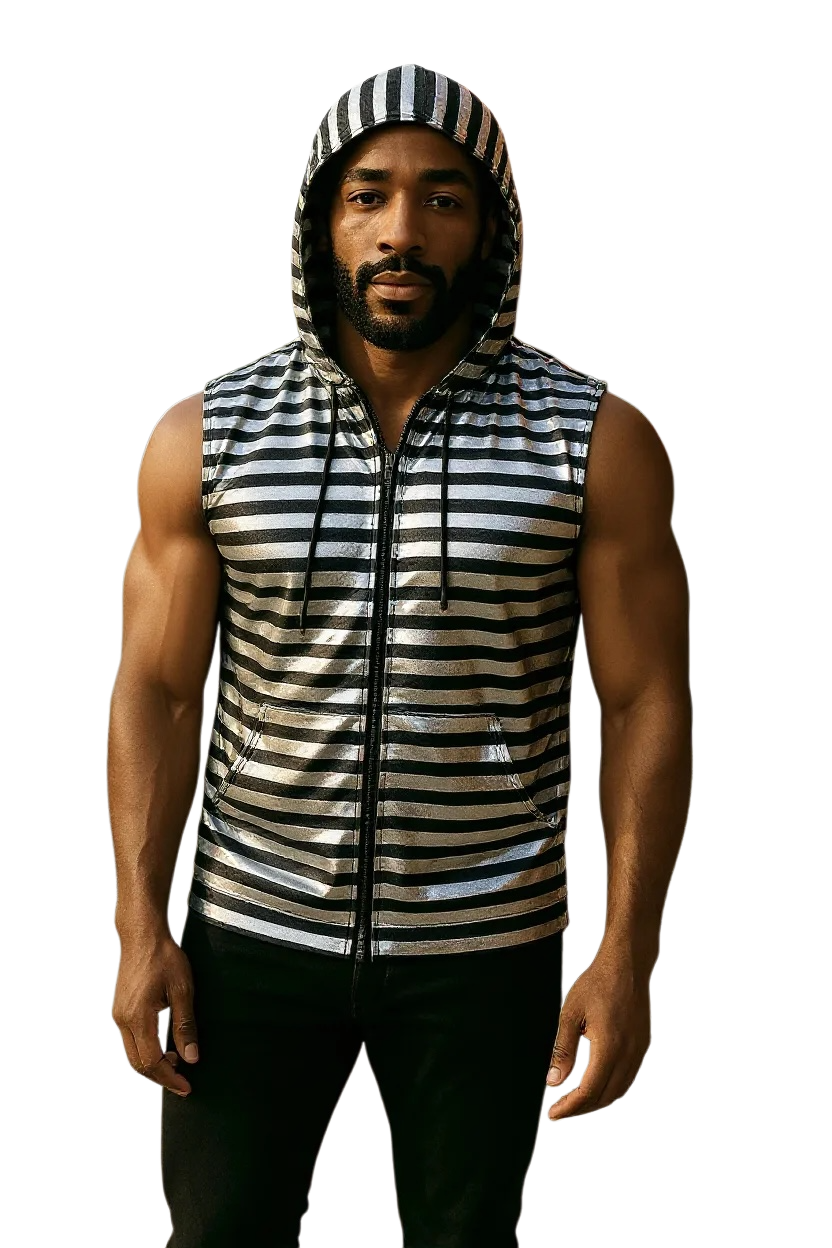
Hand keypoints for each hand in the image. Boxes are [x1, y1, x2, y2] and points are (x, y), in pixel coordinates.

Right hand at [111, 929, 199, 1097]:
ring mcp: (117, 1016)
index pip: (151, 1061)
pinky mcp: (118, 1011)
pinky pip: (129, 1042)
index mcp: (138, 1017)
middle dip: (160, 1077)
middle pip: (138, 1064)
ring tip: (177, 1065)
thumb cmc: (164, 957)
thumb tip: (191, 1058)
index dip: (169, 1078)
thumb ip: (185, 1025)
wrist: (141, 934)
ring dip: (152, 1066)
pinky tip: (164, 1048)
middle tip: (183, 1083)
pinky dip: (145, 1052)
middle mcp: (122, 1020)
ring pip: (132, 1055)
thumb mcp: (182, 989)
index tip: (187, 1087)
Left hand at [545, 942, 652, 1122]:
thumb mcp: (571, 1013)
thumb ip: (562, 1050)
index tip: (553, 1114)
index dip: (570, 1107)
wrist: (628, 963)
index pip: (589, 1092)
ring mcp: (639, 1050)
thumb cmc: (597, 983)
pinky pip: (629, 1077)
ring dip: (598, 1101)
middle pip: (606, 1096)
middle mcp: (629, 1054)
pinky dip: (612, 1088)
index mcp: (609, 1048)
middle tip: (561, 1111)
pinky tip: (597, 1084)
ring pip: (620, 1090)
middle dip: (582, 1109)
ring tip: (576, 1102)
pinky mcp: (644, 1044)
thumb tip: (553, 1082)